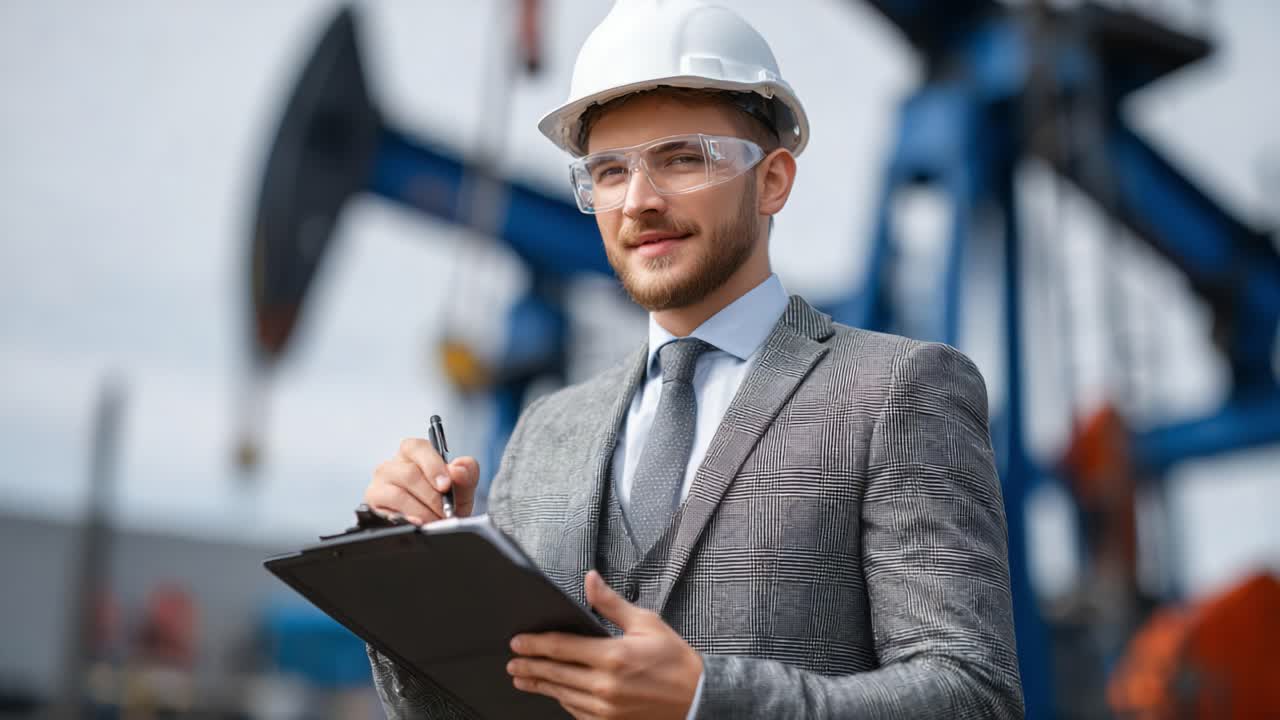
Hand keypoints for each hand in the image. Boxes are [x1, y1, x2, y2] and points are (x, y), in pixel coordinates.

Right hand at [363, 438, 479, 522]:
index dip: (433, 466)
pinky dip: (407, 520)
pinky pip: (387, 513)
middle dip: (432, 497)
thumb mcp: (462, 488)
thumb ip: (465, 474)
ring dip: (422, 512)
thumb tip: (459, 468)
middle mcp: (392, 466)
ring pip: (398, 495)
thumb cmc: (445, 501)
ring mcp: (379, 486)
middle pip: (409, 474)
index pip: (417, 448)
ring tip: (435, 521)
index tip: (446, 486)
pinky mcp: (373, 507)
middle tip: (446, 512)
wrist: (436, 526)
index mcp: (413, 453)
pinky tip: (418, 524)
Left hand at [507, 570, 702, 719]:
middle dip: (530, 666)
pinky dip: (563, 701)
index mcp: (612, 657)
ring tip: (523, 679)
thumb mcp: (646, 624)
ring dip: (540, 686)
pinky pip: (577, 713)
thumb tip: (590, 580)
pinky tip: (555, 695)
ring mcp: (605, 710)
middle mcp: (604, 686)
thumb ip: (612, 604)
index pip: (561, 648)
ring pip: (562, 695)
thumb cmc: (674, 660)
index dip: (535, 645)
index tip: (518, 642)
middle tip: (512, 663)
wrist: (697, 698)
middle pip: (555, 674)